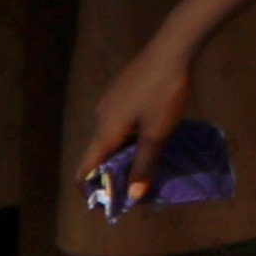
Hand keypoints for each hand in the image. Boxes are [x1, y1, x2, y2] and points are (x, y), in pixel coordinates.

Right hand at [76, 42, 188, 200]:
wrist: (171, 50)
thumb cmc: (162, 95)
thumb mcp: (157, 134)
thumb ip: (143, 166)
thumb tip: (132, 197)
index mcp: (104, 132)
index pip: (84, 169)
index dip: (89, 190)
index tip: (104, 205)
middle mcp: (100, 118)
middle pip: (97, 155)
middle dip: (111, 176)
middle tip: (132, 190)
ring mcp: (109, 103)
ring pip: (109, 139)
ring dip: (121, 156)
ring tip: (143, 167)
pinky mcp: (120, 92)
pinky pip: (117, 124)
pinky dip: (126, 139)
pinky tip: (147, 138)